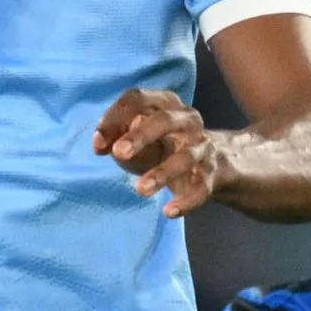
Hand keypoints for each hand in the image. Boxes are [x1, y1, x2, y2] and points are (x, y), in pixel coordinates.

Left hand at [95, 87, 225, 217]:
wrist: (209, 165)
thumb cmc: (161, 147)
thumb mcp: (136, 140)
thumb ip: (116, 138)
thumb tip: (105, 143)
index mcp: (164, 104)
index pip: (137, 99)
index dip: (115, 118)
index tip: (98, 144)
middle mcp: (187, 119)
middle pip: (164, 120)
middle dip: (140, 135)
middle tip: (119, 153)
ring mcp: (202, 146)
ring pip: (186, 156)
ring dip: (163, 172)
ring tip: (140, 189)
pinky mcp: (212, 173)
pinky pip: (202, 187)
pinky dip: (187, 200)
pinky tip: (169, 212)